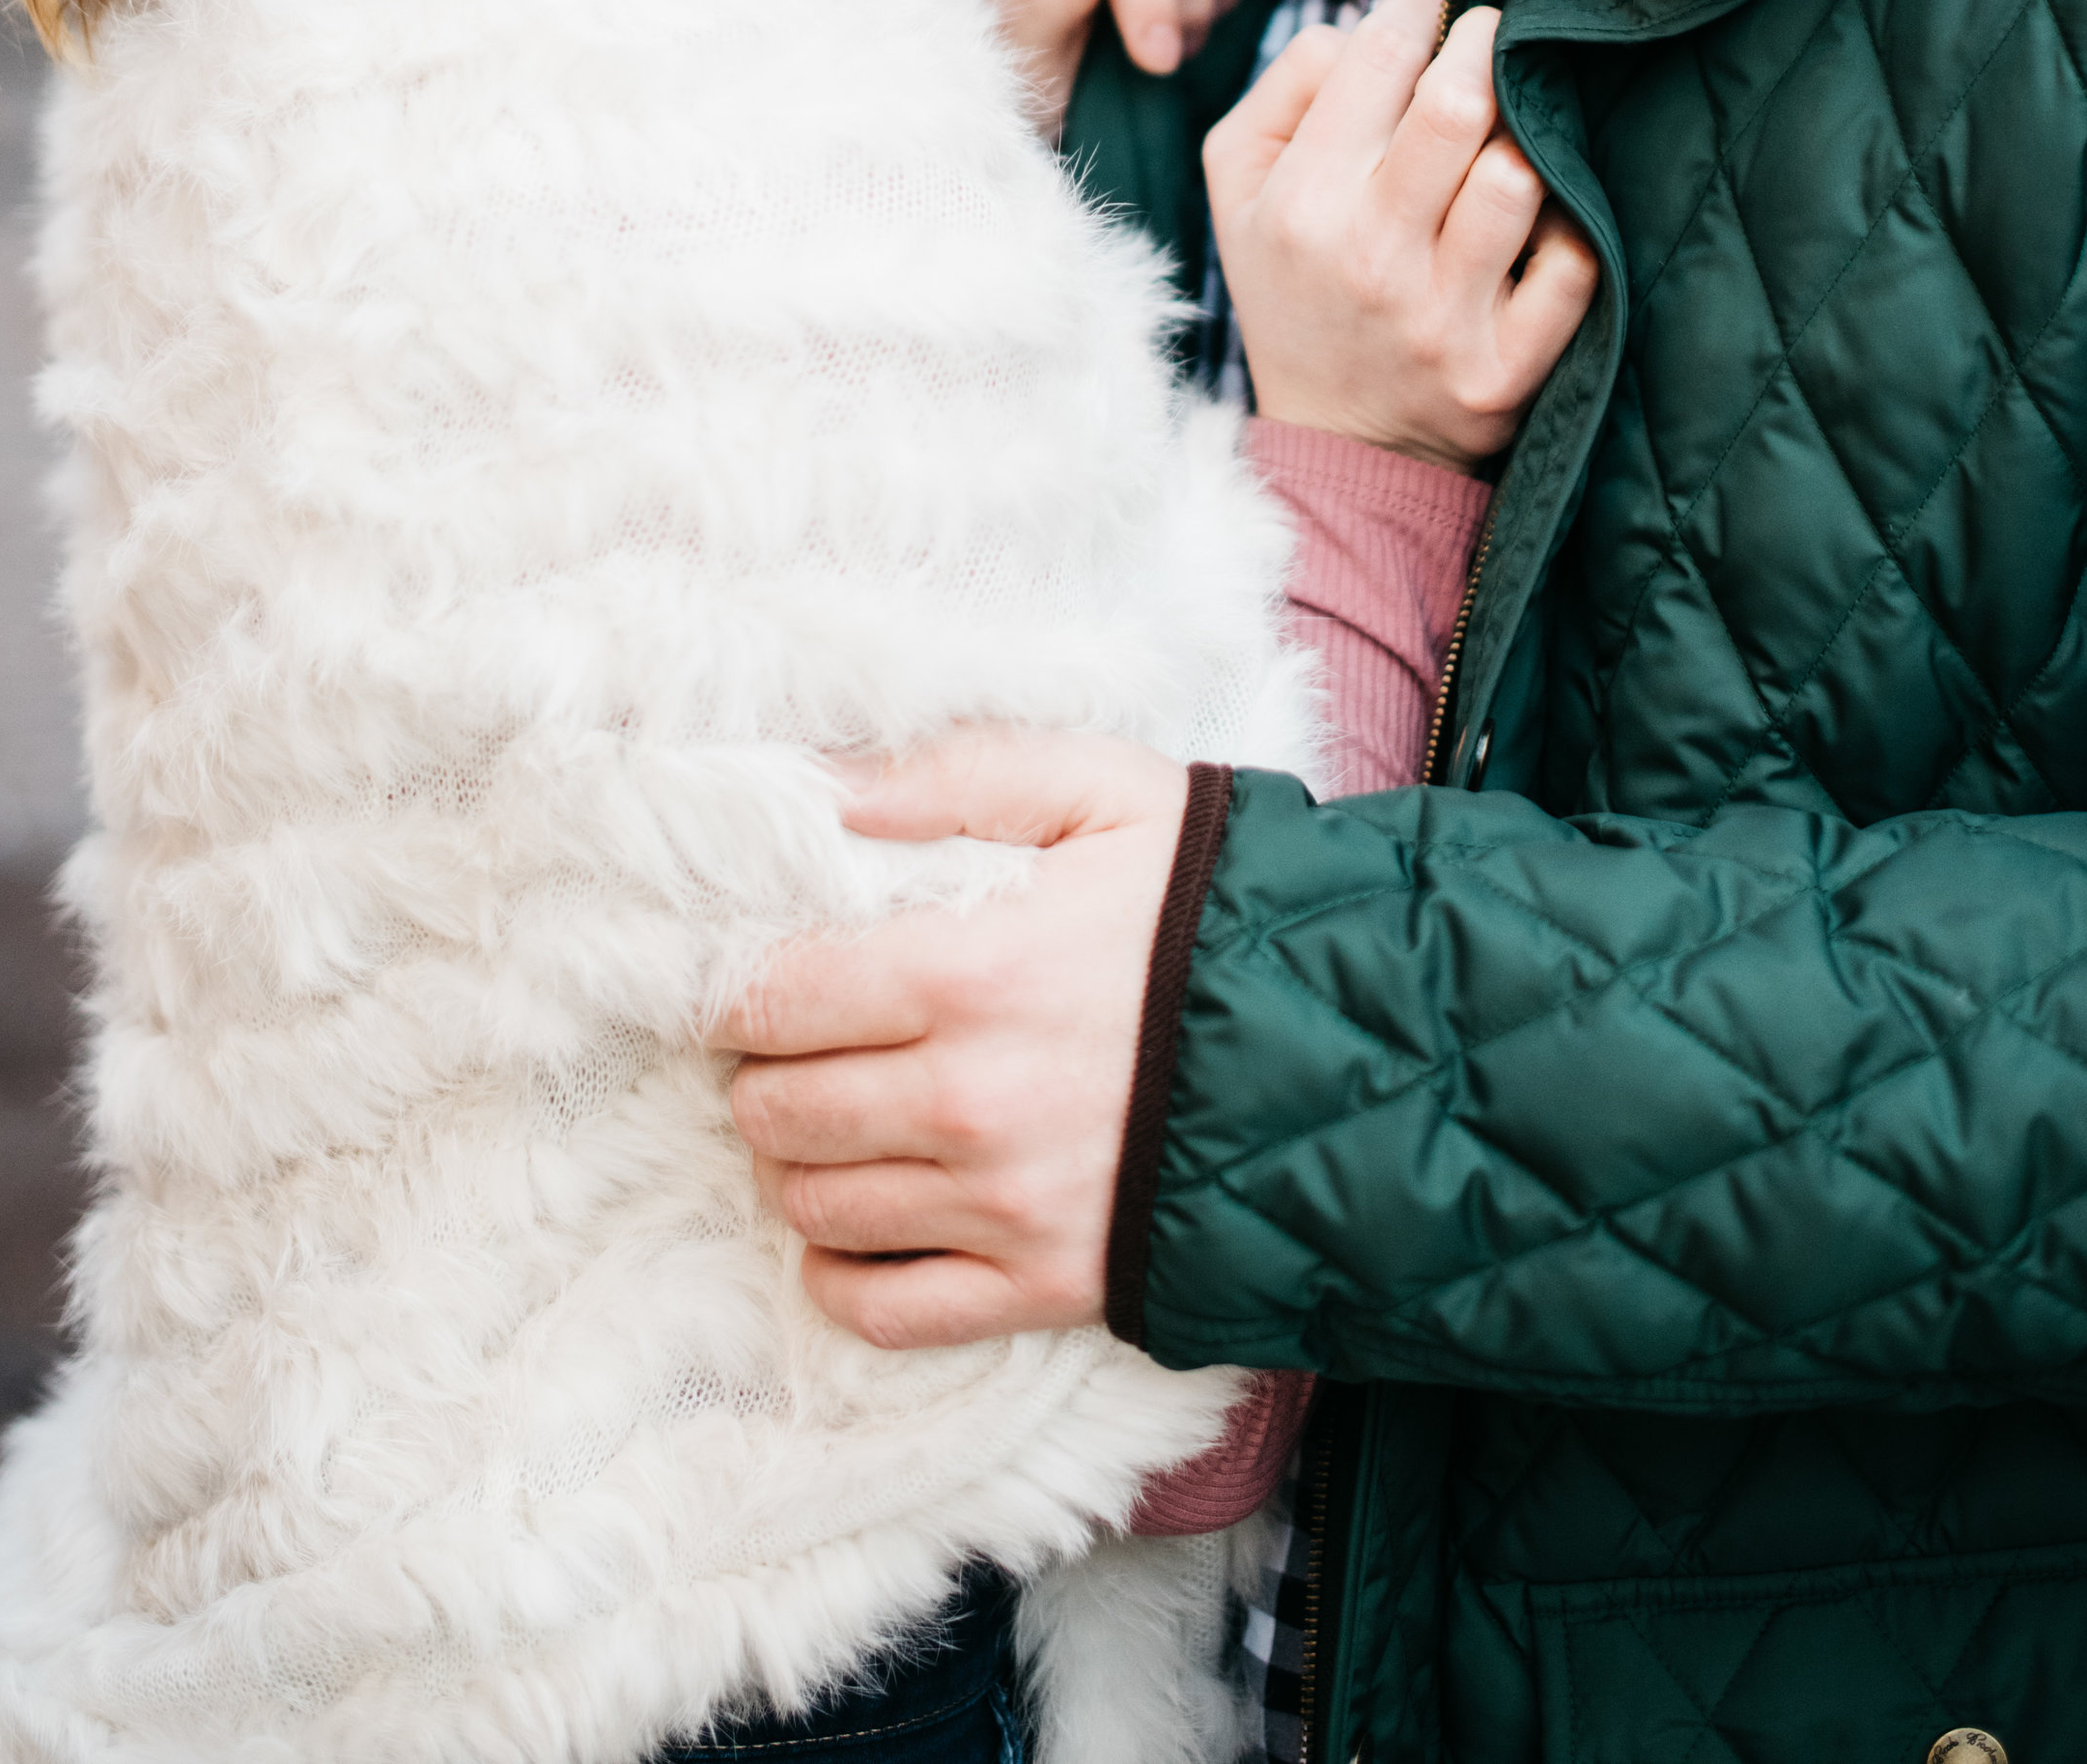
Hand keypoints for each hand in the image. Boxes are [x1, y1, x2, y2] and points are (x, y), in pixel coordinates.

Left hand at [716, 730, 1186, 1346]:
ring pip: (812, 1205)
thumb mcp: (1099, 790)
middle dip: (765, 1069)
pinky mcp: (1042, 1288)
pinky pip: (881, 1309)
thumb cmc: (1212, 902)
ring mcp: (1003, 1208)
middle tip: (804, 1036)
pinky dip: (844, 1269)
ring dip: (801, 1159)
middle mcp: (968, 1100)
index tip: (749, 971)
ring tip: (841, 1110)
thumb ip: (950, 776)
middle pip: (773, 1108)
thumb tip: (817, 789)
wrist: (1354, 1045)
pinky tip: (865, 1214)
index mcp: (967, 968)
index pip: (766, 996)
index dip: (733, 985)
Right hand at [1206, 0, 1597, 465]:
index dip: (1415, 14)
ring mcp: (1442, 320)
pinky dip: (1570, 226)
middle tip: (1489, 42)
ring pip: (1517, 177)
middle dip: (1484, 45)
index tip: (1426, 23)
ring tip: (1508, 135)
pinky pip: (1573, 264)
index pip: (1377, 56)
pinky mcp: (1505, 372)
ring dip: (1524, 137)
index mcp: (1300, 203)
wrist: (1339, 441)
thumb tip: (1367, 30)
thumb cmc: (1295, 284)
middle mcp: (1369, 258)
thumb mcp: (1237, 185)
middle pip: (1457, 104)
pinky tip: (1542, 218)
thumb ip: (1286, 87)